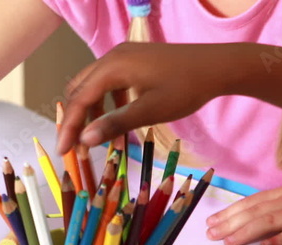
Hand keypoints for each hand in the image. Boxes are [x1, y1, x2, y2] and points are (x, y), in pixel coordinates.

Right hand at [57, 42, 237, 153]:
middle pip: (79, 89)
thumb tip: (84, 140)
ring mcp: (123, 56)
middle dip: (76, 119)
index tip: (63, 152)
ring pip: (93, 85)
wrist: (217, 66)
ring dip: (93, 111)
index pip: (79, 100)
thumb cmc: (186, 88)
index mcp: (112, 67)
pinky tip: (120, 120)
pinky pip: (109, 81)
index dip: (69, 127)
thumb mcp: (150, 111)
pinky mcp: (134, 60)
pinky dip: (108, 102)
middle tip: (78, 147)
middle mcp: (112, 57)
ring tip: (102, 138)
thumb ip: (115, 124)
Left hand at [206, 168, 281, 244]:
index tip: (214, 220)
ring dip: (246, 231)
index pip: (255, 201)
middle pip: (256, 210)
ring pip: (269, 220)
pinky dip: (278, 240)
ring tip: (227, 241)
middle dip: (230, 222)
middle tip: (210, 233)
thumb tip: (267, 223)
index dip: (232, 211)